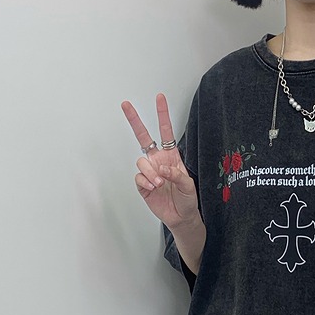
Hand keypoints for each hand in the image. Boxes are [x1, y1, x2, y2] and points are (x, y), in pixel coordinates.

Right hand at [121, 93, 198, 228]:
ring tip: (160, 184)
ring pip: (141, 162)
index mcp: (171, 156)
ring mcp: (149, 172)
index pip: (165, 132)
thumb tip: (161, 169)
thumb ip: (176, 174)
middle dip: (135, 120)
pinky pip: (138, 177)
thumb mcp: (189, 185)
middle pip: (143, 137)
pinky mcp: (142, 184)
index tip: (160, 98)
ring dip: (150, 172)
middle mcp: (158, 161)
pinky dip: (146, 182)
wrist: (181, 217)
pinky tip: (153, 188)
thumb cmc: (188, 199)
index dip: (162, 115)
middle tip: (126, 104)